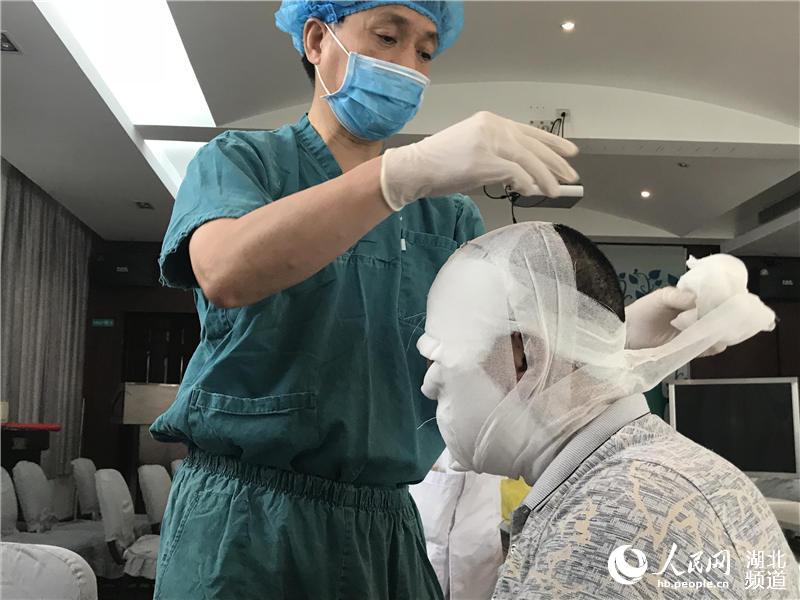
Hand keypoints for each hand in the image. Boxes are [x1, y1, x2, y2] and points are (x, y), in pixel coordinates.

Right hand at [379, 111, 578, 210]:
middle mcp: (492, 126)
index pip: (529, 131)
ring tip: (555, 191)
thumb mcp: (473, 149)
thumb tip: (521, 173)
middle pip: (533, 146)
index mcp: (490, 121)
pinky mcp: (484, 160)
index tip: (570, 153)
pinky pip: (515, 173)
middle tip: (571, 176)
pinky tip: (530, 192)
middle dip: (555, 163)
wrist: (415, 168)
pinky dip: (526, 183)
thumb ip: (497, 154)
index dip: (553, 143)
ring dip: (545, 178)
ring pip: (528, 160)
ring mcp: (488, 142)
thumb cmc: (440, 164)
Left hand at [625, 287, 720, 350]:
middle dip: (723, 317)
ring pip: (716, 334)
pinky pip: (706, 349)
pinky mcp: (690, 349)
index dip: (722, 300)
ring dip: (720, 333)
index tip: (728, 301)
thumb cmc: (642, 311)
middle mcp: (696, 317)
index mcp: (691, 301)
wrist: (628, 333)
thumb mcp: (660, 297)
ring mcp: (694, 334)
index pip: (714, 299)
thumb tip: (697, 299)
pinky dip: (712, 346)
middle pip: (718, 317)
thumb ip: (678, 296)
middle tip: (726, 318)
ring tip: (719, 330)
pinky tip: (712, 342)